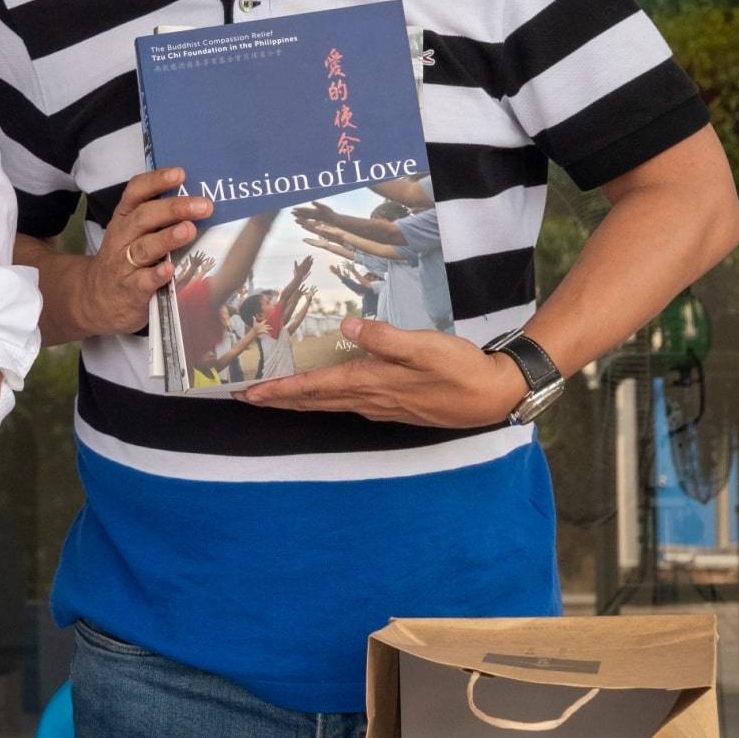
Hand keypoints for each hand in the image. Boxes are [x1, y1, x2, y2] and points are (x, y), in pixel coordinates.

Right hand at [78, 168, 213, 336]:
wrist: (97, 298)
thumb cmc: (125, 258)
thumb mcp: (132, 232)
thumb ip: (156, 216)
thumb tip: (196, 198)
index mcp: (124, 217)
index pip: (136, 192)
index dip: (156, 181)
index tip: (179, 173)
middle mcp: (122, 237)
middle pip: (144, 217)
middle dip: (173, 208)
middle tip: (203, 205)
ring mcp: (124, 264)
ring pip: (144, 247)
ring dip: (167, 238)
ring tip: (189, 230)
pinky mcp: (130, 290)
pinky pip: (142, 281)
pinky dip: (156, 275)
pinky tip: (170, 270)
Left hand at [237, 317, 527, 426]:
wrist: (492, 395)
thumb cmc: (459, 369)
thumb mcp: (423, 346)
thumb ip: (384, 338)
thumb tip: (346, 330)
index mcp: (370, 383)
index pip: (313, 388)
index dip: (279, 389)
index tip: (248, 393)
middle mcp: (369, 400)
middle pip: (313, 401)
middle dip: (278, 399)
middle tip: (246, 398)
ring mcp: (381, 406)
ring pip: (328, 404)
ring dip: (298, 400)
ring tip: (274, 395)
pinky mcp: (394, 405)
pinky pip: (346, 404)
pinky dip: (324, 399)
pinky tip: (323, 395)